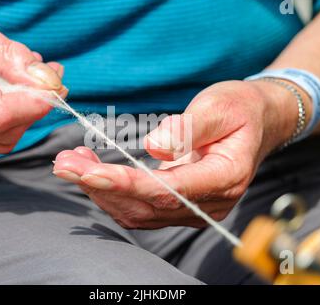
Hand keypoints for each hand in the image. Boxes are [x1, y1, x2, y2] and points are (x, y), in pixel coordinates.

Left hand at [53, 80, 307, 228]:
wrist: (256, 123)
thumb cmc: (240, 110)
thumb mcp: (220, 106)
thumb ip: (189, 127)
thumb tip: (154, 147)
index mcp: (225, 177)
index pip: (169, 191)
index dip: (128, 183)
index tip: (89, 172)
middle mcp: (209, 204)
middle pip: (147, 206)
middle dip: (100, 186)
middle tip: (63, 163)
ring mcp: (194, 210)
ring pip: (139, 213)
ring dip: (100, 191)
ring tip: (70, 163)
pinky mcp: (180, 207)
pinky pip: (141, 208)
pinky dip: (112, 193)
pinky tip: (91, 172)